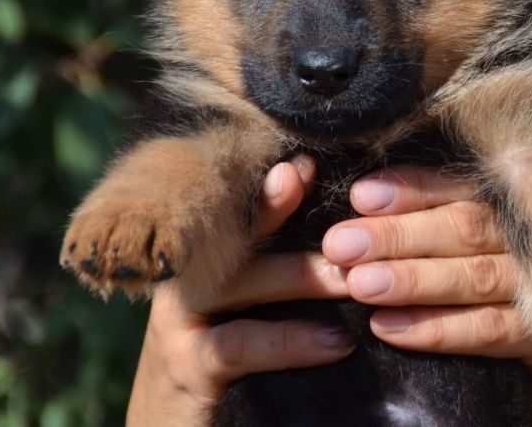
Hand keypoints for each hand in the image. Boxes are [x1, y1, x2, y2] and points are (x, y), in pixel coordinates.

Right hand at [126, 157, 351, 426]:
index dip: (271, 187)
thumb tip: (343, 241)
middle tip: (349, 215)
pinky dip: (290, 341)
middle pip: (235, 233)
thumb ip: (272, 270)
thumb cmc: (221, 361)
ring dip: (302, 277)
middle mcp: (184, 275)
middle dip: (287, 215)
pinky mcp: (185, 366)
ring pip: (242, 282)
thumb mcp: (245, 308)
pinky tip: (336, 343)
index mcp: (202, 254)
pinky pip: (241, 344)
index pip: (236, 209)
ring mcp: (179, 319)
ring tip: (352, 278)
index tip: (308, 164)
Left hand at [321, 166, 531, 426]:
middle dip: (398, 232)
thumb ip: (485, 216)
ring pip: (473, 274)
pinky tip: (391, 328)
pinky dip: (439, 329)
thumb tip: (389, 207)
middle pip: (464, 224)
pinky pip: (490, 329)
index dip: (414, 187)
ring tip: (355, 281)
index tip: (362, 193)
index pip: (468, 185)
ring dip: (411, 277)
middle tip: (340, 240)